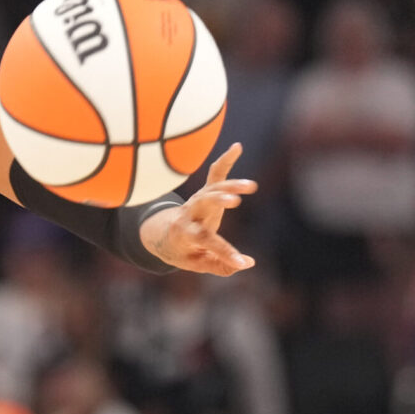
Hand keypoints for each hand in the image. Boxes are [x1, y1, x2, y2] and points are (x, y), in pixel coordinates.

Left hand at [138, 144, 258, 275]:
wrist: (164, 234)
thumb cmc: (183, 251)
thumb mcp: (196, 264)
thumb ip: (220, 266)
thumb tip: (249, 264)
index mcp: (185, 235)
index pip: (207, 242)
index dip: (225, 253)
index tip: (243, 262)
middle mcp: (189, 214)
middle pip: (202, 204)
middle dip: (217, 201)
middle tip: (234, 202)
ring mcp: (197, 200)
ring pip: (213, 188)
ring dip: (231, 185)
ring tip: (251, 186)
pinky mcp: (205, 191)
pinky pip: (215, 173)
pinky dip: (225, 160)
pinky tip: (237, 147)